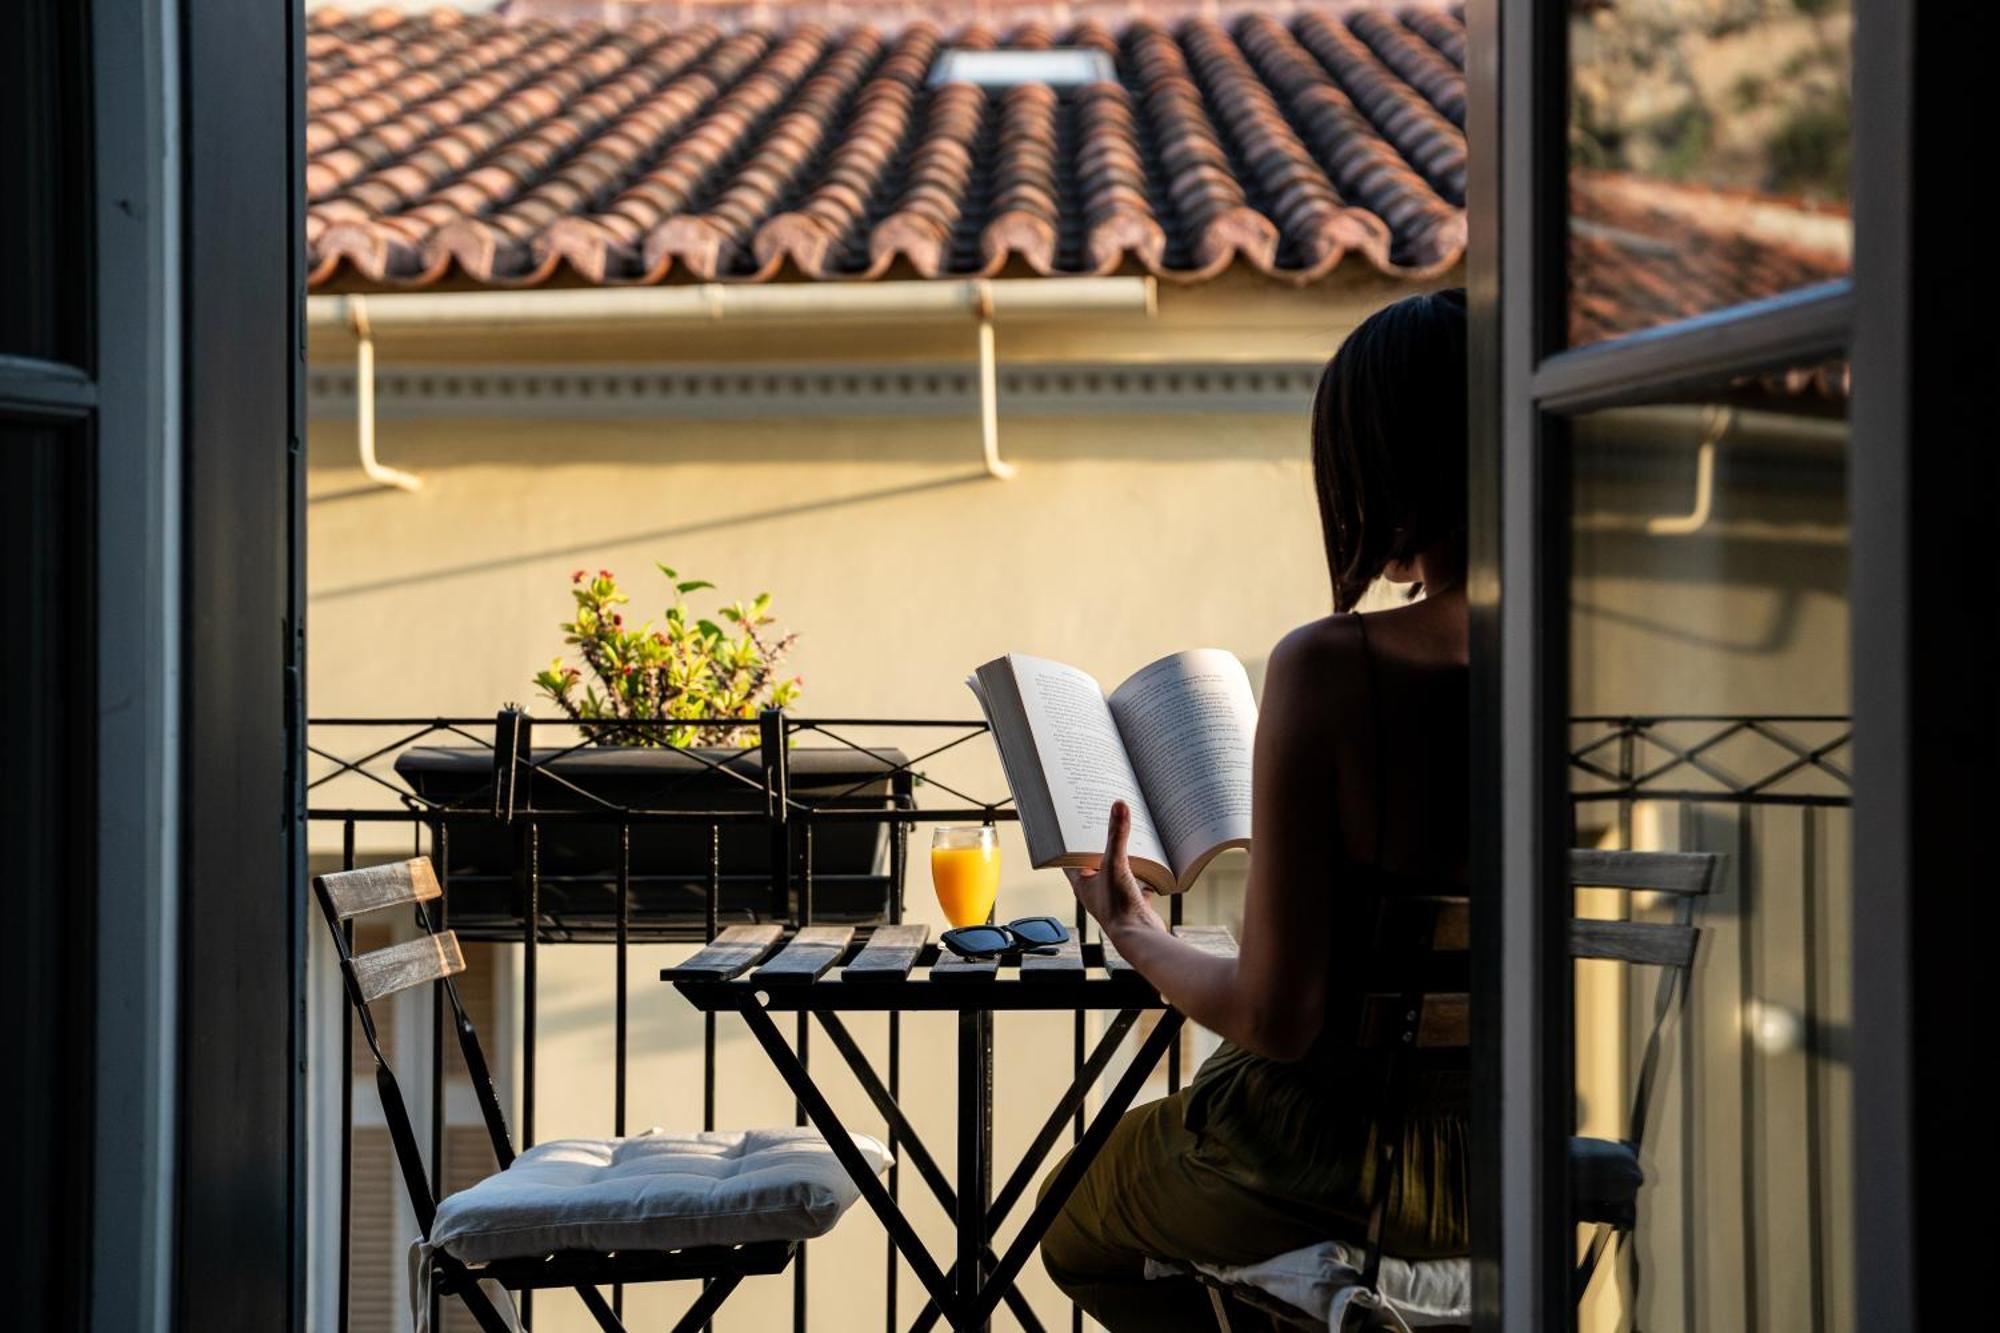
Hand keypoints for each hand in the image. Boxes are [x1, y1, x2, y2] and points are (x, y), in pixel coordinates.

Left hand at [1064, 801, 1165, 936]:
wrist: (1140, 938)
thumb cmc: (1119, 907)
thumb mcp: (1115, 865)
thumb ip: (1117, 835)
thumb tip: (1119, 805)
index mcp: (1081, 882)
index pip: (1070, 856)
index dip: (1071, 840)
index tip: (1074, 820)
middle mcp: (1095, 889)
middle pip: (1094, 861)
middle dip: (1099, 843)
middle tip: (1105, 820)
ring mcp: (1114, 896)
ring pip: (1116, 871)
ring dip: (1122, 857)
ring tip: (1129, 836)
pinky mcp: (1132, 902)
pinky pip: (1137, 883)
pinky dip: (1143, 874)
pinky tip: (1151, 862)